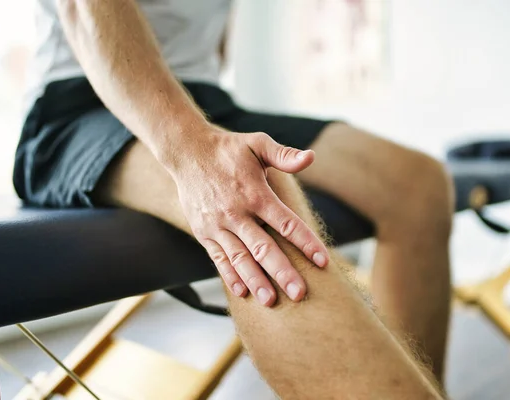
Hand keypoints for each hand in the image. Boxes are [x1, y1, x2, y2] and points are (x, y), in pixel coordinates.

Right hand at [165, 126, 329, 305]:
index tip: (322, 261)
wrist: (187, 152)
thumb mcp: (258, 143)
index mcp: (255, 193)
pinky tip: (242, 292)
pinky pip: (218, 257)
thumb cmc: (229, 149)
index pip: (285, 223)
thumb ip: (284, 155)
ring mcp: (218, 225)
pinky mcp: (204, 232)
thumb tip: (311, 157)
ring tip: (270, 301)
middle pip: (263, 248)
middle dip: (282, 272)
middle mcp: (236, 213)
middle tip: (299, 294)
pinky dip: (230, 275)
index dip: (305, 242)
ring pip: (240, 258)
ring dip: (255, 280)